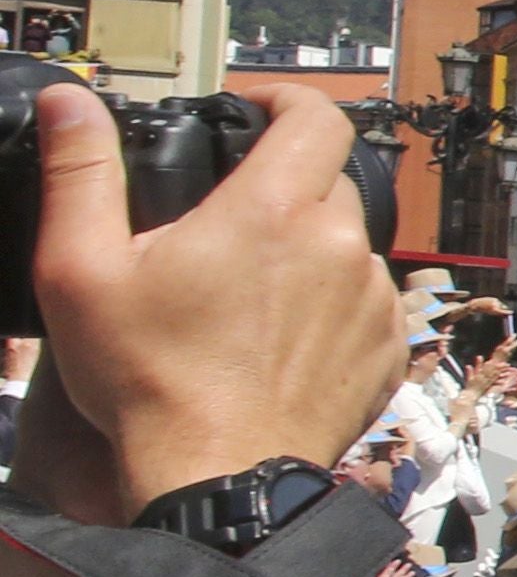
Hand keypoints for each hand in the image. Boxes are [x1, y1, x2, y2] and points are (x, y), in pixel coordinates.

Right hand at [23, 84, 402, 505]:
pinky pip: (364, 302)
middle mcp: (340, 245)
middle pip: (329, 178)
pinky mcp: (387, 348)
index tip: (253, 110)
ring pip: (347, 243)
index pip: (316, 115)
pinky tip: (276, 333)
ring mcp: (372, 299)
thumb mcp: (81, 267)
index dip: (285, 99)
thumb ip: (80, 171)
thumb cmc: (149, 380)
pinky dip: (328, 305)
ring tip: (243, 288)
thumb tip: (68, 101)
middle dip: (282, 183)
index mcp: (274, 210)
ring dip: (305, 249)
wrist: (216, 476)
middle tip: (225, 218)